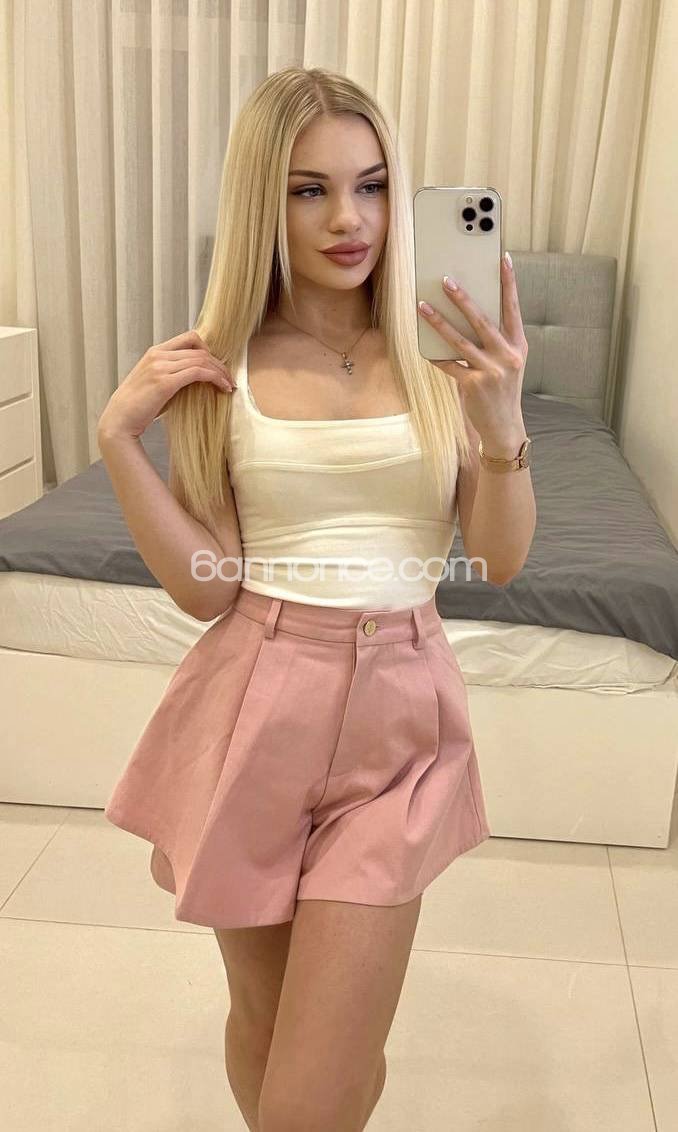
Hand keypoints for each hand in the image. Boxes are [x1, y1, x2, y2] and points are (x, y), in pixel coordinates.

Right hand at [96, 329, 234, 441]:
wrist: (119, 420)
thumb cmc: (138, 407)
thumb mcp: (154, 383)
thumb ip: (171, 374)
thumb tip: (196, 377)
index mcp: (155, 352)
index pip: (189, 338)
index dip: (208, 349)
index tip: (217, 366)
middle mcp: (158, 355)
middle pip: (199, 349)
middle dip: (218, 363)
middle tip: (229, 377)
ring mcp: (160, 367)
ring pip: (201, 360)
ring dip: (220, 372)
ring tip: (228, 384)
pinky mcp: (165, 382)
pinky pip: (198, 372)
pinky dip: (215, 378)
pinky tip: (223, 388)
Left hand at [417, 254, 528, 446]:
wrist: (504, 424)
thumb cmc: (502, 388)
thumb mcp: (508, 362)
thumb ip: (495, 340)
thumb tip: (467, 313)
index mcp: (518, 345)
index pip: (513, 307)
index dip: (509, 283)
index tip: (503, 259)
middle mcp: (507, 355)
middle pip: (481, 320)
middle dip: (462, 298)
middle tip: (446, 280)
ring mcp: (491, 370)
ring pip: (460, 340)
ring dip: (439, 321)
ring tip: (423, 306)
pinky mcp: (473, 384)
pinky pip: (449, 364)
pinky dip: (435, 354)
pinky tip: (423, 343)